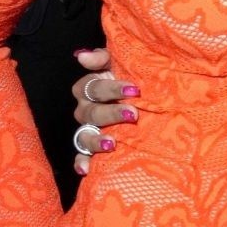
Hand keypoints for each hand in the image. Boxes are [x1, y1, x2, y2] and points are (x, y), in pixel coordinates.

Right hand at [72, 46, 138, 175]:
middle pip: (91, 111)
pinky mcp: (92, 148)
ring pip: (84, 135)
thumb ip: (102, 58)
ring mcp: (88, 130)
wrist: (145, 103)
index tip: (134, 90)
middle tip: (133, 114)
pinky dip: (81, 162)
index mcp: (91, 88)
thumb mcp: (118, 63)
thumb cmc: (130, 78)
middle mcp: (86, 109)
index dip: (110, 88)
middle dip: (111, 113)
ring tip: (111, 143)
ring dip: (96, 140)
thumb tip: (81, 56)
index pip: (92, 86)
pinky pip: (82, 156)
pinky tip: (85, 170)